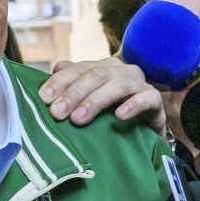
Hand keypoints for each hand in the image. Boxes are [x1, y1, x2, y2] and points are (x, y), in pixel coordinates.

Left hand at [39, 57, 165, 134]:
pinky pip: (147, 99)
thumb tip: (55, 68)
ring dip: (96, 101)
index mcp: (104, 68)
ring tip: (79, 119)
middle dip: (74, 94)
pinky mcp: (155, 100)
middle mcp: (122, 71)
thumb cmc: (110, 116)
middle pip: (96, 75)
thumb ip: (73, 84)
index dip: (60, 81)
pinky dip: (133, 105)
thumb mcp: (89, 102)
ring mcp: (140, 84)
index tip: (44, 98)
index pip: (79, 69)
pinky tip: (119, 116)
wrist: (143, 132)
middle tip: (57, 113)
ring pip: (118, 85)